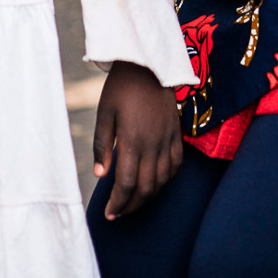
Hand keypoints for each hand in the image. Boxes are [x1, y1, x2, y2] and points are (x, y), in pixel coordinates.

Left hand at [93, 60, 182, 219]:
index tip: (109, 214)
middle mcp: (153, 144)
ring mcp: (168, 139)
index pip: (127, 184)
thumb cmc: (120, 87)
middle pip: (146, 188)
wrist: (148, 63)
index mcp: (133, 141)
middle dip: (132, 206)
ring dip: (149, 197)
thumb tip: (101, 176)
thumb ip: (102, 146)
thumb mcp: (105, 113)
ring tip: (134, 202)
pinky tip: (155, 182)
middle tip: (119, 213)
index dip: (118, 203)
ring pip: (163, 181)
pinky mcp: (177, 133)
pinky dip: (166, 180)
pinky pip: (176, 165)